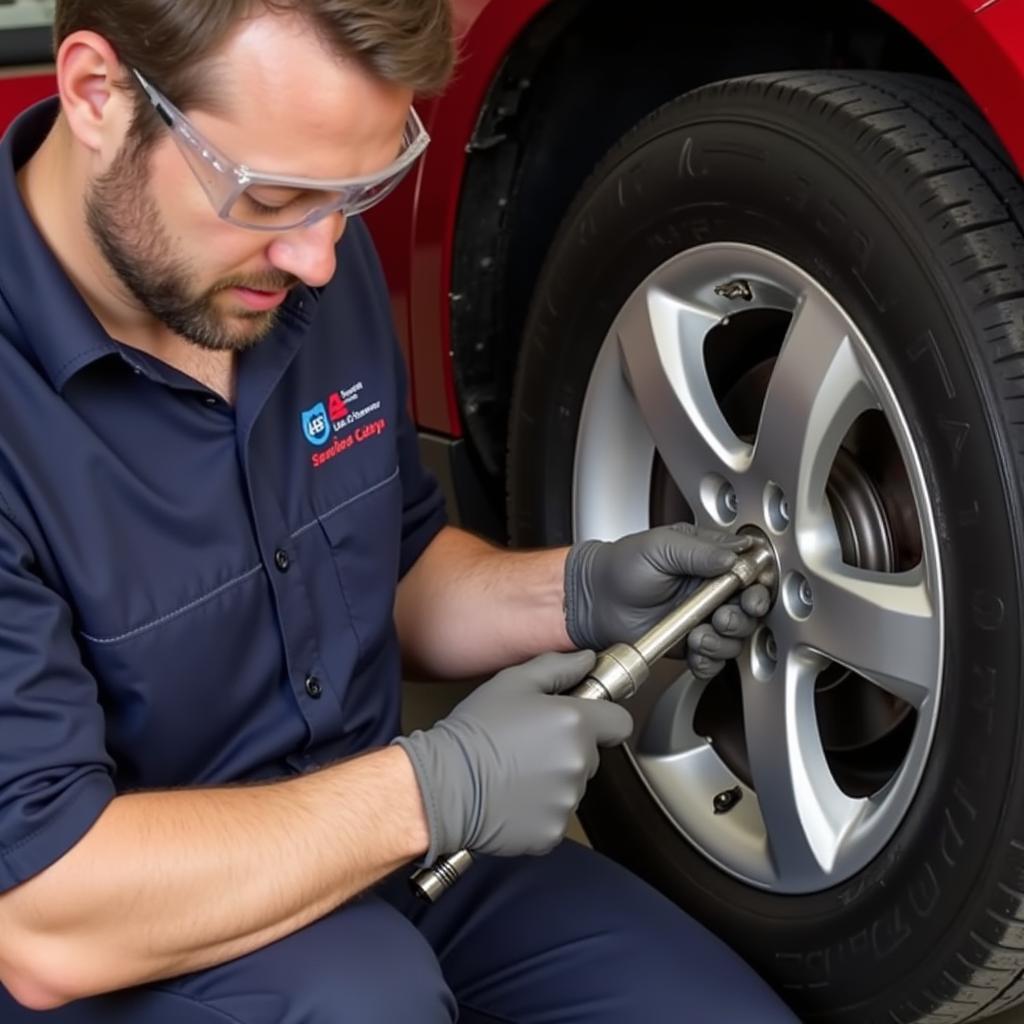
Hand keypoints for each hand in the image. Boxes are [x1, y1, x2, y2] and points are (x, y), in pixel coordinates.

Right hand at [393, 651, 631, 860]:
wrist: (442, 784)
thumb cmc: (474, 732)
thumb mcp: (513, 683)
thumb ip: (558, 667)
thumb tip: (586, 660)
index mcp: (575, 724)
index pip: (619, 723)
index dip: (603, 719)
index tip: (584, 721)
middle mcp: (578, 763)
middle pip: (591, 755)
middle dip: (567, 749)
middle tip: (528, 744)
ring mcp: (567, 801)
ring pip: (572, 786)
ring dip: (552, 779)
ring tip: (514, 771)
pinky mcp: (552, 832)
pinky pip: (554, 816)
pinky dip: (538, 810)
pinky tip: (511, 797)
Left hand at [563, 523, 770, 679]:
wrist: (594, 599)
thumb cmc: (621, 565)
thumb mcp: (661, 546)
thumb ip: (701, 550)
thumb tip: (734, 555)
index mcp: (709, 561)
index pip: (749, 572)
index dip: (756, 583)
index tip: (749, 589)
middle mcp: (710, 591)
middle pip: (749, 608)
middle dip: (743, 615)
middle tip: (723, 616)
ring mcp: (701, 619)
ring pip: (735, 637)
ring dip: (724, 640)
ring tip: (701, 634)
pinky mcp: (690, 644)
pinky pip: (713, 659)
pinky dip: (709, 660)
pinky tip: (696, 650)